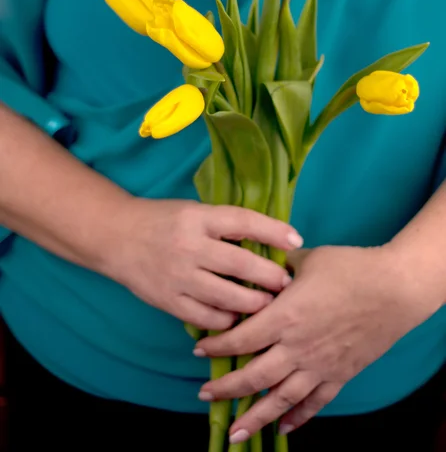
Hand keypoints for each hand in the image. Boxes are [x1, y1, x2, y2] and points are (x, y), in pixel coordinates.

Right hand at [103, 198, 301, 330]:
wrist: (116, 236)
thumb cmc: (162, 220)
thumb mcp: (193, 211)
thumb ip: (224, 225)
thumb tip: (268, 241)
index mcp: (197, 218)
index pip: (243, 221)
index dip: (273, 231)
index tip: (296, 240)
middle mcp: (189, 246)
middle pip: (240, 264)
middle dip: (270, 276)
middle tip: (286, 283)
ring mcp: (178, 276)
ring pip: (227, 296)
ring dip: (254, 303)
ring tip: (268, 303)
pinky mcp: (168, 300)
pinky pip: (206, 317)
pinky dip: (227, 319)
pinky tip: (237, 316)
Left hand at [195, 244, 440, 441]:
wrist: (394, 288)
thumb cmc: (349, 268)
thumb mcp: (307, 260)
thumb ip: (278, 268)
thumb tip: (259, 267)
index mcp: (285, 316)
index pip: (241, 338)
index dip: (217, 346)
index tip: (199, 350)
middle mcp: (298, 347)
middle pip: (254, 375)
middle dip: (227, 387)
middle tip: (205, 394)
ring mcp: (319, 365)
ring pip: (281, 398)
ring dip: (256, 417)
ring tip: (236, 433)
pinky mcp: (340, 374)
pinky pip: (316, 402)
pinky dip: (299, 418)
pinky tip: (284, 428)